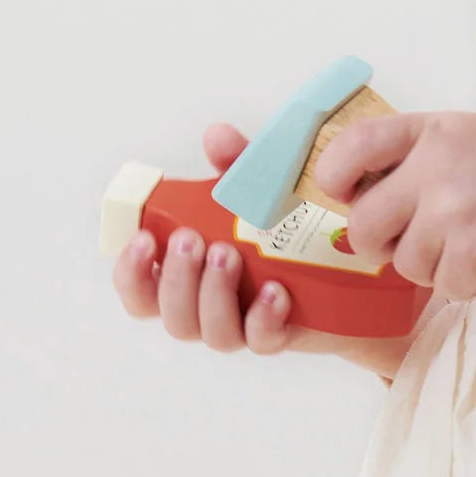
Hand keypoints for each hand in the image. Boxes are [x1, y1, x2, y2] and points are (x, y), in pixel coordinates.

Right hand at [111, 122, 341, 359]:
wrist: (344, 269)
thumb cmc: (283, 226)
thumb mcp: (259, 188)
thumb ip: (235, 164)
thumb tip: (217, 136)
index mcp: (188, 275)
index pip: (140, 288)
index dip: (131, 272)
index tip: (144, 239)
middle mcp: (207, 306)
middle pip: (170, 315)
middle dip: (176, 278)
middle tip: (194, 240)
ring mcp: (241, 325)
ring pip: (210, 332)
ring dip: (213, 294)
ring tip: (229, 254)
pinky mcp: (278, 335)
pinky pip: (261, 340)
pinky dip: (262, 318)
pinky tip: (274, 291)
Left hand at [312, 112, 475, 301]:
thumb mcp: (458, 134)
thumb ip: (407, 155)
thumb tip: (348, 194)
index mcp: (427, 131)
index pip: (351, 146)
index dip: (333, 176)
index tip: (344, 192)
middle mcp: (435, 167)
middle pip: (363, 225)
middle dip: (377, 243)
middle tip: (406, 237)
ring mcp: (454, 211)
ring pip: (403, 264)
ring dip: (429, 265)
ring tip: (465, 240)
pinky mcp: (475, 252)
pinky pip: (442, 286)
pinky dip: (463, 282)